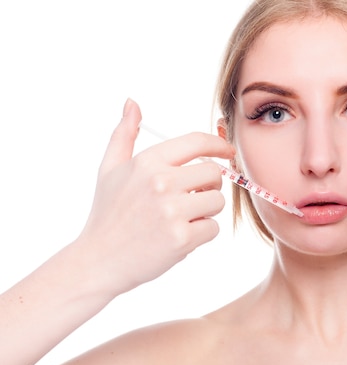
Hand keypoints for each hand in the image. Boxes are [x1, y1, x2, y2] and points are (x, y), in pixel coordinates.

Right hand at [75, 99, 234, 294]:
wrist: (98, 261)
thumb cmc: (108, 214)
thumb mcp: (109, 169)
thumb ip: (124, 134)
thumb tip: (132, 103)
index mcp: (148, 161)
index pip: (197, 142)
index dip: (219, 145)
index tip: (228, 151)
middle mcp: (161, 182)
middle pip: (215, 174)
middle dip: (208, 186)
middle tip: (190, 199)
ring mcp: (172, 210)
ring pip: (217, 202)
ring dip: (206, 211)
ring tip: (181, 219)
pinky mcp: (182, 238)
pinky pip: (213, 228)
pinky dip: (202, 234)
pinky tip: (179, 237)